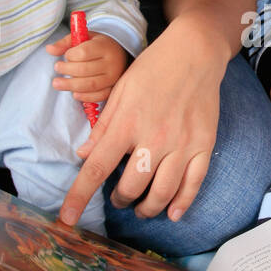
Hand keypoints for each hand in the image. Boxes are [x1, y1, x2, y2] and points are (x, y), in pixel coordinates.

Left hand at [47, 31, 129, 103]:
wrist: (119, 54)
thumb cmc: (97, 45)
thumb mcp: (84, 38)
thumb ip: (65, 43)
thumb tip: (49, 49)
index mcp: (104, 46)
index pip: (84, 52)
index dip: (70, 55)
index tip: (66, 55)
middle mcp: (111, 62)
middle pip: (85, 70)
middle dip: (66, 70)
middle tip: (57, 68)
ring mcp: (113, 77)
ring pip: (90, 85)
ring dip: (71, 85)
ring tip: (57, 83)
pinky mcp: (112, 89)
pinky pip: (98, 96)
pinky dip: (85, 97)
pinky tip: (74, 93)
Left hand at [58, 15, 226, 227]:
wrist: (195, 52)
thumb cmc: (153, 69)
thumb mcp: (120, 92)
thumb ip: (103, 127)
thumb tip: (83, 155)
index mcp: (127, 124)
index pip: (97, 168)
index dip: (79, 196)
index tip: (67, 218)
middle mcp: (154, 138)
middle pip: (131, 186)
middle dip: (120, 200)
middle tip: (119, 198)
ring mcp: (182, 144)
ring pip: (161, 192)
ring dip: (147, 208)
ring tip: (141, 209)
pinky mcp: (204, 145)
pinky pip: (193, 183)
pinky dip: (181, 203)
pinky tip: (172, 214)